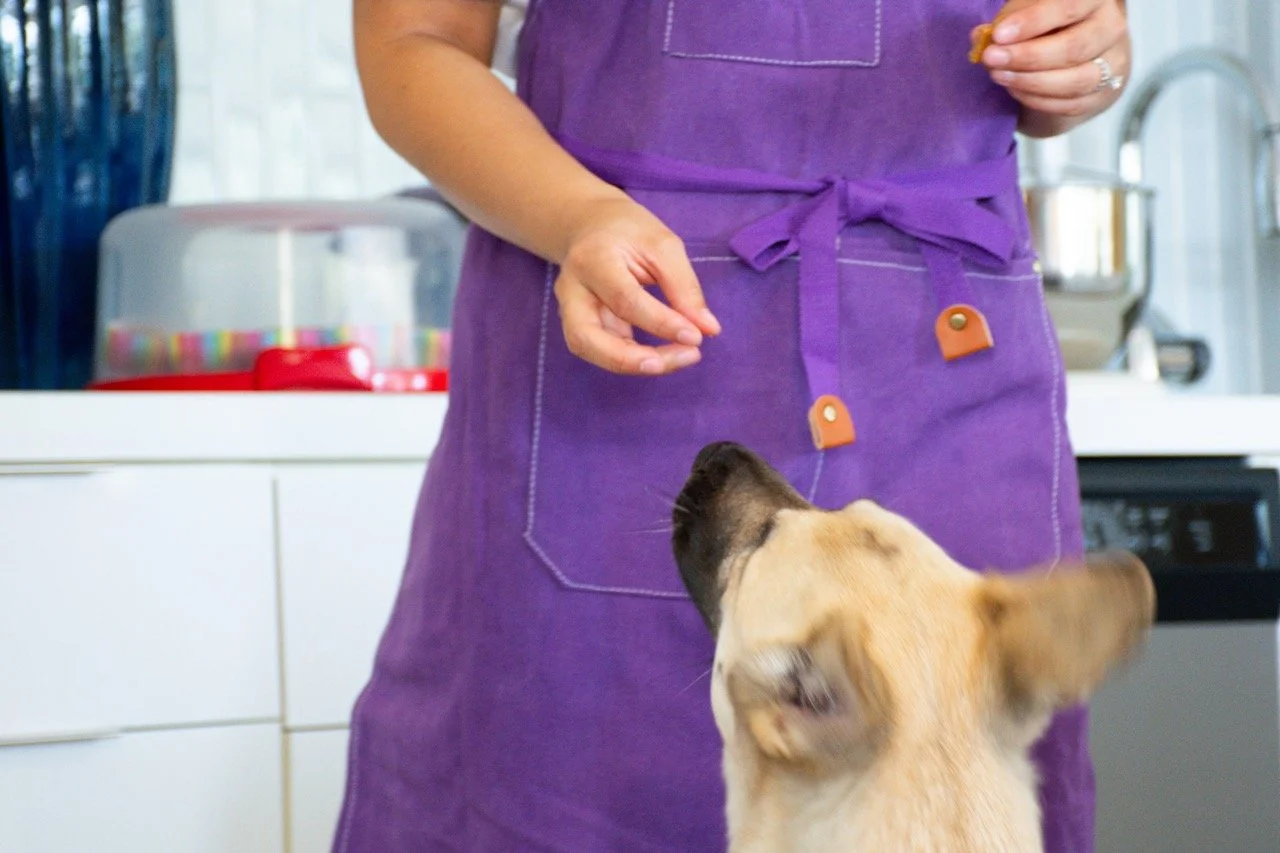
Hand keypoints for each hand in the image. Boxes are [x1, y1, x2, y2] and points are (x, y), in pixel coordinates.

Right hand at [555, 198, 720, 375]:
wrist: (590, 225)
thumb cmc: (628, 231)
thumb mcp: (663, 245)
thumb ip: (684, 287)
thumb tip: (708, 329)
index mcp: (592, 259)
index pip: (624, 300)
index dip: (661, 323)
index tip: (696, 337)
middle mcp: (571, 290)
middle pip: (585, 338)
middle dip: (632, 360)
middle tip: (681, 359)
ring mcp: (569, 310)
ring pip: (590, 350)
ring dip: (634, 365)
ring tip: (678, 359)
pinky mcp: (579, 325)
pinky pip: (603, 351)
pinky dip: (634, 359)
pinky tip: (665, 355)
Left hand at [976, 0, 1130, 134]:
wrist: (1076, 55)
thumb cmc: (1048, 26)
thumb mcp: (1028, 15)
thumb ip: (1008, 22)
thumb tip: (980, 37)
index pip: (1070, 6)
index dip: (1034, 21)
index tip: (999, 35)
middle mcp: (1111, 28)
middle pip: (1074, 47)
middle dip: (1028, 57)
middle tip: (993, 59)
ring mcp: (1114, 64)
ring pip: (1075, 80)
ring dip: (1030, 81)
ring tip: (999, 75)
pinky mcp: (1103, 95)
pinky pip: (1071, 104)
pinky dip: (1037, 99)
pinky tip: (1015, 89)